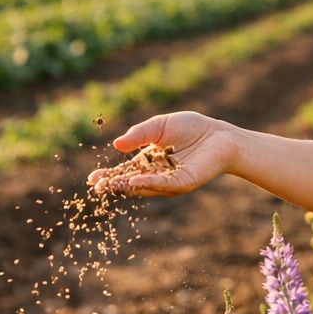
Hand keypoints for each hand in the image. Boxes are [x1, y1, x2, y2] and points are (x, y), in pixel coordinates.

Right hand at [86, 112, 235, 196]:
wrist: (219, 134)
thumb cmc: (191, 128)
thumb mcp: (159, 126)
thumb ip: (139, 134)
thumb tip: (116, 145)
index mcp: (149, 161)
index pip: (125, 170)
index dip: (109, 175)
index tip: (93, 179)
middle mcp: (157, 174)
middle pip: (131, 182)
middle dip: (114, 185)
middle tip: (96, 187)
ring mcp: (170, 181)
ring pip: (145, 186)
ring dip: (127, 185)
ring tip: (111, 185)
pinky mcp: (183, 182)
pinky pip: (163, 184)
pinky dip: (148, 183)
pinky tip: (135, 181)